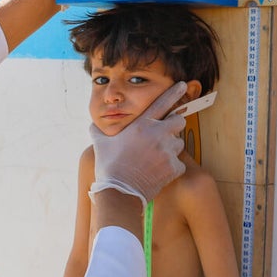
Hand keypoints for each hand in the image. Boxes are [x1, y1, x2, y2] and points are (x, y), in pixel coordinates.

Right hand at [89, 82, 187, 202]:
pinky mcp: (174, 167)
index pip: (162, 103)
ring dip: (171, 149)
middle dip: (174, 126)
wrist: (119, 192)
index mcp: (142, 125)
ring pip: (178, 144)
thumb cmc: (109, 167)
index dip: (174, 92)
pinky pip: (179, 164)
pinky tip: (158, 173)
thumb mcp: (100, 144)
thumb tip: (93, 125)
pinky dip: (171, 168)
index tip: (183, 85)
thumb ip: (98, 131)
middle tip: (164, 136)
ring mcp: (167, 151)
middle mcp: (158, 134)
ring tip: (156, 159)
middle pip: (179, 121)